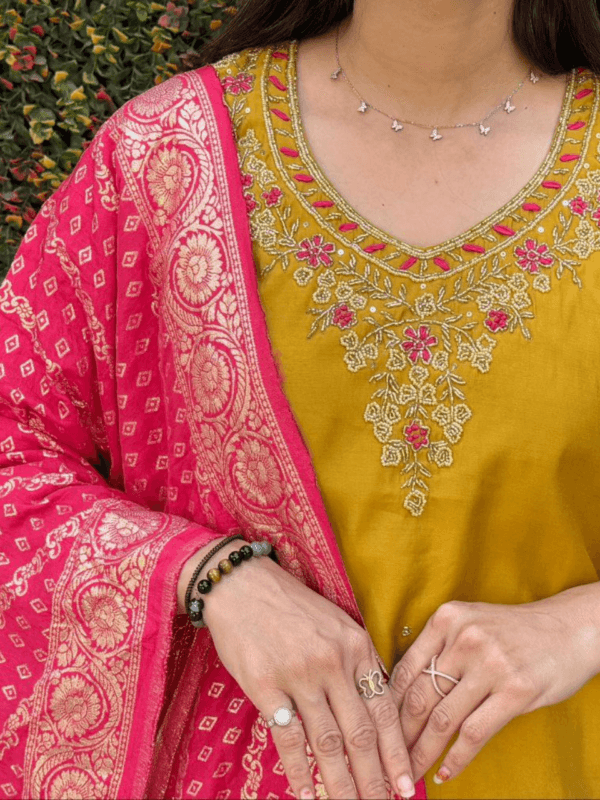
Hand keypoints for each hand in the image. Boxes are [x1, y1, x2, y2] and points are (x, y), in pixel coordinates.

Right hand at [201, 555, 416, 799]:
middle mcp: (334, 661)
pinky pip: (288, 737)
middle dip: (374, 779)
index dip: (397, 753)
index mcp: (356, 646)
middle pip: (361, 733)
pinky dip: (300, 770)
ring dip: (342, 785)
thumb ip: (357, 663)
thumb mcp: (336, 624)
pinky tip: (308, 795)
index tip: (407, 786)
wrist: (242, 584)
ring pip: (328, 742)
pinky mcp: (265, 684)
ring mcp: (299, 674)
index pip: (385, 710)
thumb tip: (377, 712)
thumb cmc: (291, 607)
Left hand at [388, 584, 599, 785]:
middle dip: (398, 734)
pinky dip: (455, 760)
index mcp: (446, 619)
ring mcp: (490, 665)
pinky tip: (444, 774)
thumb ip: (438, 648)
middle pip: (418, 696)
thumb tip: (399, 690)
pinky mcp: (515, 691)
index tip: (376, 729)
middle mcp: (464, 639)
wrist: (567, 628)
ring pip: (442, 719)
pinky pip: (474, 734)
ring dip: (422, 752)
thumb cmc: (512, 630)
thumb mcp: (469, 623)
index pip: (405, 669)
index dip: (386, 705)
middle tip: (386, 758)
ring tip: (409, 773)